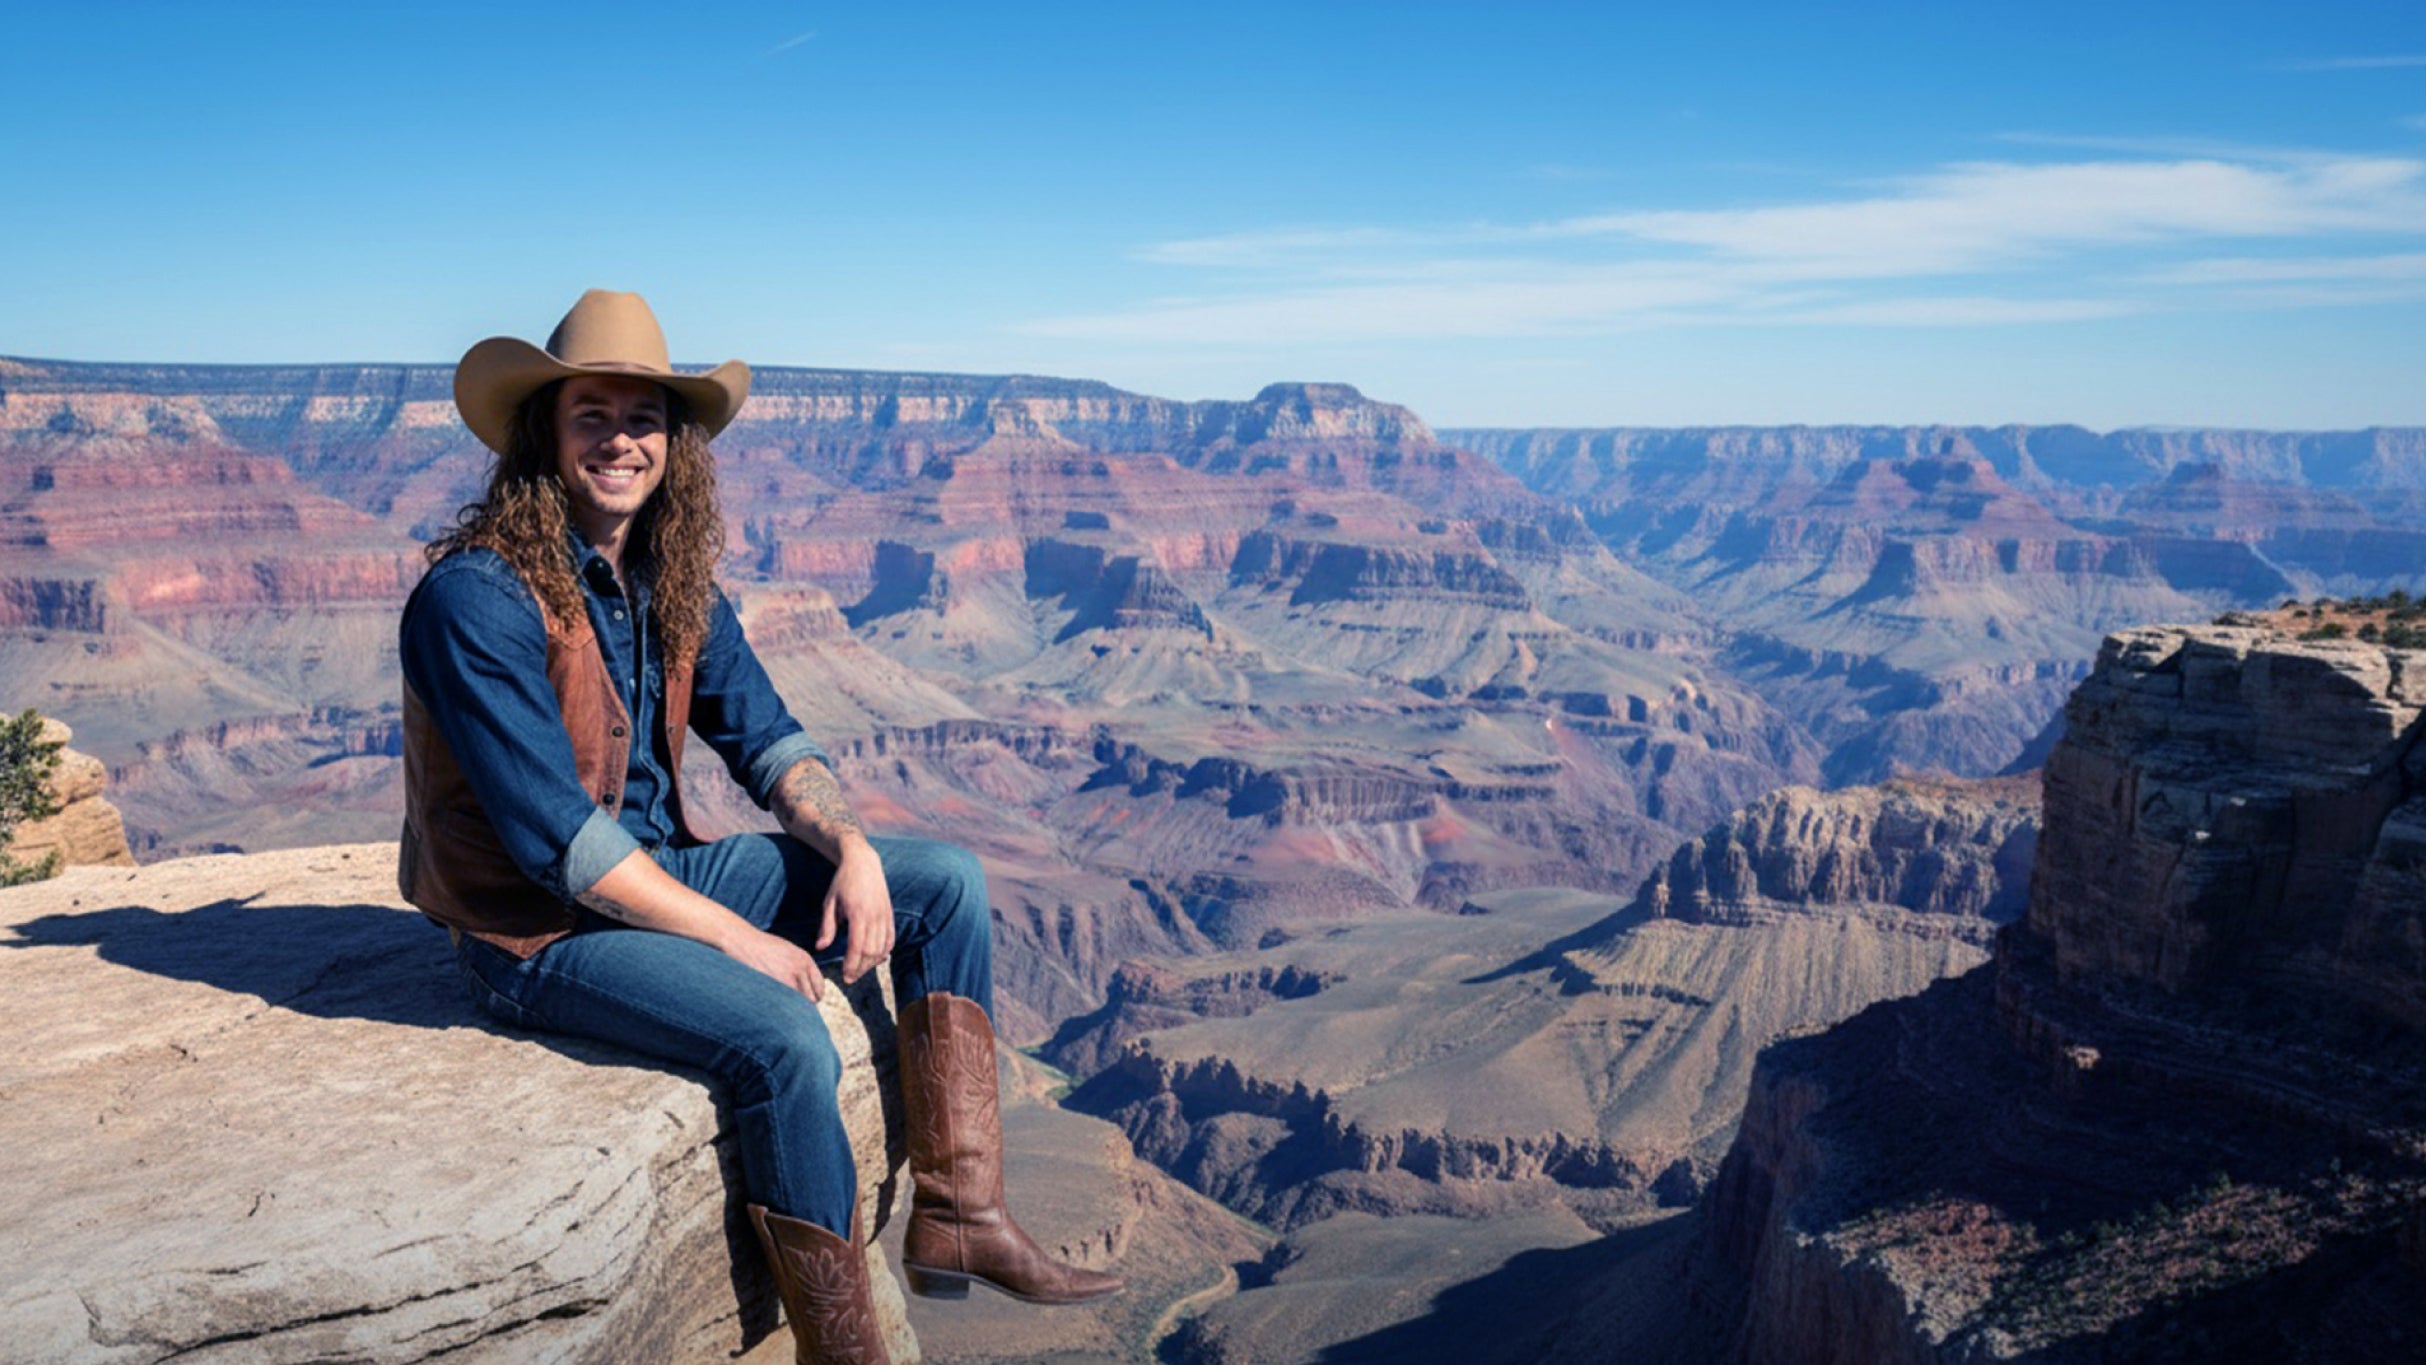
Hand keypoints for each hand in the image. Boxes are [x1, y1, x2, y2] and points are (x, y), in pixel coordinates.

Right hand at [722, 922, 828, 1001]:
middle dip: (805, 1006)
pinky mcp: (773, 987)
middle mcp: (800, 970)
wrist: (743, 941)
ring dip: (793, 1009)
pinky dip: (780, 1009)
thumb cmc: (763, 946)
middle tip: (796, 1009)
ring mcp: (786, 979)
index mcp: (805, 960)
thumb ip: (801, 966)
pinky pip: (783, 1005)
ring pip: (798, 1005)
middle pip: (811, 999)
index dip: (814, 996)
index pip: (820, 987)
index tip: (808, 1001)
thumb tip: (807, 986)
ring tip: (785, 1010)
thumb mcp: (789, 950)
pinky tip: (774, 1006)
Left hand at [817, 835, 894, 984]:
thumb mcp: (829, 903)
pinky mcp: (890, 915)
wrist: (863, 863)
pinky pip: (890, 939)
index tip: (845, 977)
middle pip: (871, 952)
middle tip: (850, 978)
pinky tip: (875, 959)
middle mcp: (875, 916)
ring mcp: (885, 916)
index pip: (857, 947)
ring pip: (882, 948)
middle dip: (861, 968)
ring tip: (860, 970)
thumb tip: (820, 948)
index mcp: (858, 913)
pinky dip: (884, 952)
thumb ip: (826, 926)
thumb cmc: (842, 882)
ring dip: (872, 963)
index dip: (852, 965)